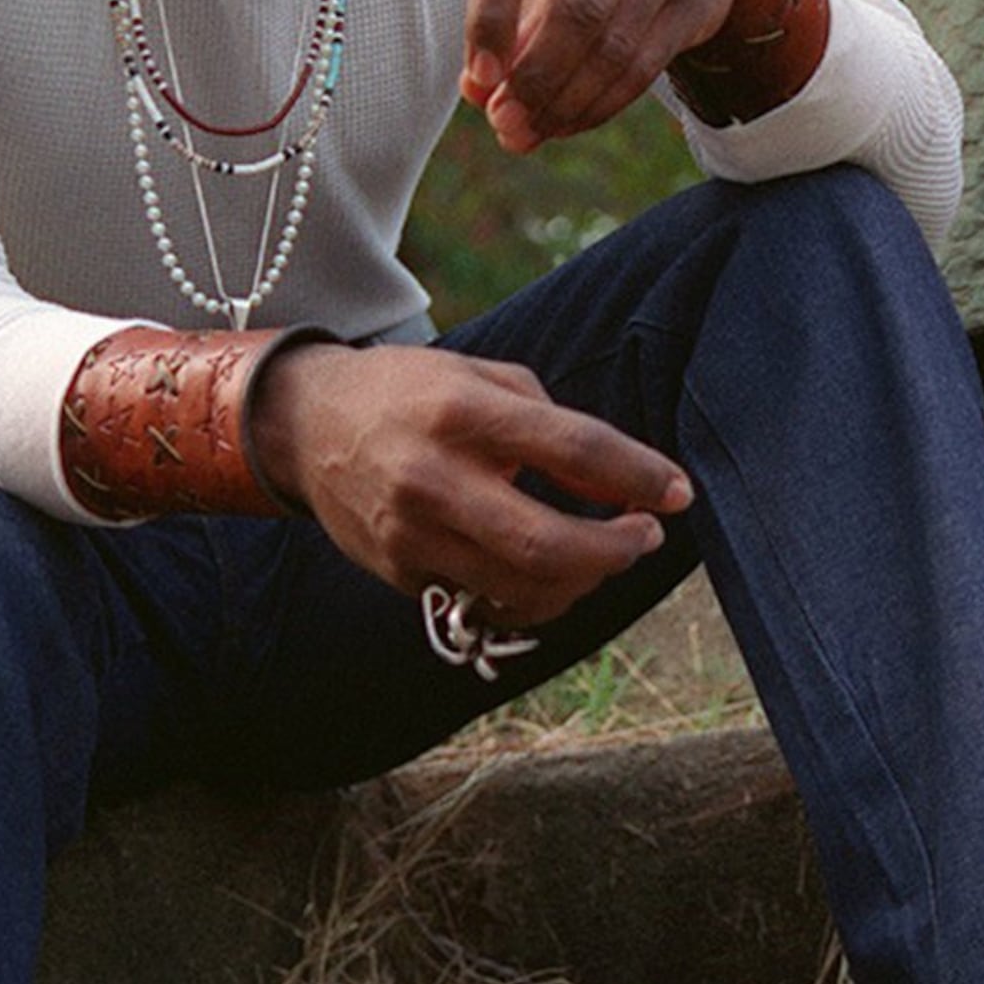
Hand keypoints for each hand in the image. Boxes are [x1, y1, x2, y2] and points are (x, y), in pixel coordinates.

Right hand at [248, 341, 690, 626]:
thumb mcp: (486, 383)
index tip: (679, 492)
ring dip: (582, 581)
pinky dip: (532, 595)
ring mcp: (412, 534)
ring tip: (601, 553)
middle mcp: (432, 477)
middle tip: (645, 536)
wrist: (305, 427)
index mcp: (462, 411)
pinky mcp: (400, 573)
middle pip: (548, 543)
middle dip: (615, 551)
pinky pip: (486, 600)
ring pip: (522, 589)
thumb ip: (557, 429)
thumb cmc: (413, 395)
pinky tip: (547, 571)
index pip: (573, 448)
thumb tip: (625, 485)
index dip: (638, 475)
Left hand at [460, 0, 739, 151]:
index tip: (480, 78)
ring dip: (565, 103)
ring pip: (613, 48)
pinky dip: (599, 105)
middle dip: (535, 78)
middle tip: (504, 123)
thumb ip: (507, 17)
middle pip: (576, 10)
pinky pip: (644, 68)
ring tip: (530, 132)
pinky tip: (568, 122)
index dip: (488, 20)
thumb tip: (478, 92)